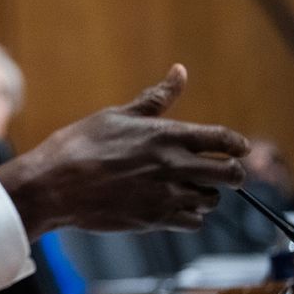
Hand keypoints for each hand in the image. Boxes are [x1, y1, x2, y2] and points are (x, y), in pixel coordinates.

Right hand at [0, 64, 248, 235]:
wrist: (54, 184)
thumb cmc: (81, 144)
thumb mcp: (118, 115)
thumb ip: (156, 98)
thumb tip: (180, 71)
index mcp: (167, 135)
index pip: (223, 140)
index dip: (237, 145)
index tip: (238, 148)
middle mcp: (173, 166)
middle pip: (230, 175)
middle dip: (233, 174)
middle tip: (224, 173)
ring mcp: (166, 196)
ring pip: (211, 200)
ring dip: (207, 194)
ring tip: (190, 187)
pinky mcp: (155, 219)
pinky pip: (192, 222)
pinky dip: (189, 215)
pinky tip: (173, 205)